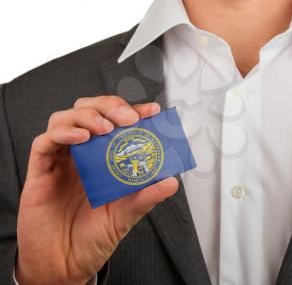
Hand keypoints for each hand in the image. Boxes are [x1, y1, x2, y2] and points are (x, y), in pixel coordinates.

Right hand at [16, 96, 178, 284]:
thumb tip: (171, 181)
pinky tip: (81, 138)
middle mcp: (82, 153)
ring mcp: (61, 160)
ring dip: (87, 116)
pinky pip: (44, 142)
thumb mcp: (126, 214)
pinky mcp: (40, 171)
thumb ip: (146, 196)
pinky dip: (62, 133)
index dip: (133, 111)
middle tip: (128, 119)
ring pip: (65, 118)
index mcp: (104, 158)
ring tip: (105, 128)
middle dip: (109, 106)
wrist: (65, 264)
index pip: (116, 123)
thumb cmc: (94, 236)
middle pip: (89, 110)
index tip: (151, 111)